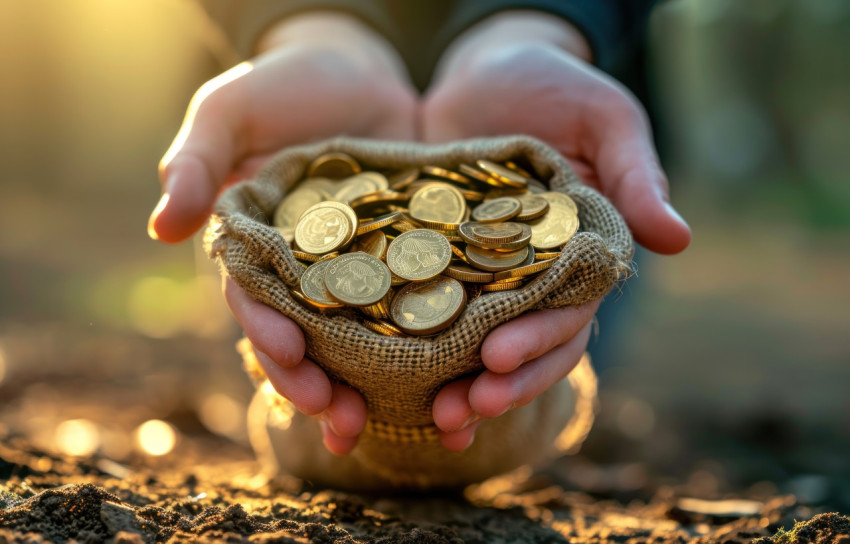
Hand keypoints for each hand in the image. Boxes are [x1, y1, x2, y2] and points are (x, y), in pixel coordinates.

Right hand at [151, 13, 417, 453]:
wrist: (358, 68)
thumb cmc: (283, 83)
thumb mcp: (231, 109)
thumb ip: (198, 161)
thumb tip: (162, 228)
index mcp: (256, 251)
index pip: (255, 304)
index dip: (269, 335)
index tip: (291, 360)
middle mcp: (306, 273)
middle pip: (308, 340)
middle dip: (318, 384)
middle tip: (341, 420)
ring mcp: (360, 271)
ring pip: (362, 341)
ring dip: (373, 387)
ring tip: (390, 424)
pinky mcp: (409, 261)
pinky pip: (419, 309)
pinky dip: (431, 350)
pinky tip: (455, 384)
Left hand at [423, 11, 690, 449]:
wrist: (487, 71)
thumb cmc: (555, 86)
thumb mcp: (603, 119)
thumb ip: (635, 174)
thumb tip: (677, 239)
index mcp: (583, 255)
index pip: (572, 313)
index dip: (540, 341)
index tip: (498, 358)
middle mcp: (539, 278)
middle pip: (528, 346)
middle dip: (500, 383)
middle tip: (460, 409)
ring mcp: (489, 277)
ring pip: (483, 346)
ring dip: (463, 387)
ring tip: (435, 418)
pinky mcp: (442, 265)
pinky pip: (433, 315)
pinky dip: (424, 355)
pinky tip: (401, 393)